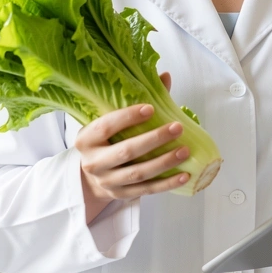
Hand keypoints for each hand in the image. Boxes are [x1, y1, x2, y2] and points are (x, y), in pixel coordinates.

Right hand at [77, 72, 188, 222]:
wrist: (89, 179)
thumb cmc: (104, 142)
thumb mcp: (108, 123)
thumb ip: (135, 100)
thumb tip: (165, 77)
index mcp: (86, 139)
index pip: (106, 126)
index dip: (127, 117)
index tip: (150, 108)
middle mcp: (94, 162)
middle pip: (125, 151)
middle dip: (153, 140)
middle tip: (177, 128)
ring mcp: (107, 181)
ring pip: (138, 173)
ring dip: (164, 162)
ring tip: (185, 150)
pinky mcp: (121, 195)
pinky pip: (147, 190)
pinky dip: (167, 184)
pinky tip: (184, 175)